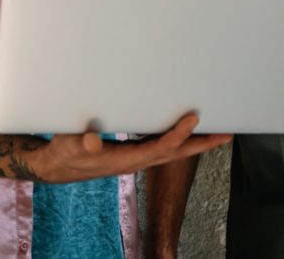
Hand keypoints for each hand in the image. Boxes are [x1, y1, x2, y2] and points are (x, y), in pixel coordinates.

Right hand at [28, 113, 229, 183]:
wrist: (55, 166)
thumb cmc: (63, 153)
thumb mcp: (68, 145)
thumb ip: (80, 143)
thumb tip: (91, 141)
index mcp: (124, 160)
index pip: (160, 148)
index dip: (178, 134)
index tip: (194, 117)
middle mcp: (136, 162)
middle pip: (176, 154)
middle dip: (202, 145)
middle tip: (227, 133)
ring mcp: (136, 159)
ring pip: (172, 152)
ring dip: (195, 143)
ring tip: (216, 131)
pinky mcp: (132, 154)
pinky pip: (162, 147)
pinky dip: (178, 139)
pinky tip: (185, 129)